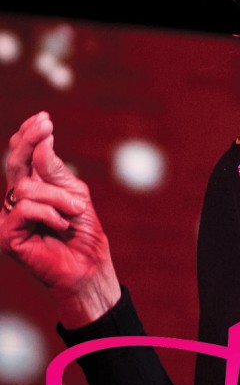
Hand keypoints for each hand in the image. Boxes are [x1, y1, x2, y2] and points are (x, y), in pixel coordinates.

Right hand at [3, 112, 119, 326]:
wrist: (88, 266)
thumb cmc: (83, 231)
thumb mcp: (74, 193)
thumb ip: (54, 171)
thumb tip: (42, 142)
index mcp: (32, 188)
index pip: (23, 157)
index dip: (29, 136)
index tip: (44, 118)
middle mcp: (15, 200)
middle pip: (14, 164)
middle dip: (28, 142)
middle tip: (45, 126)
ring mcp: (9, 217)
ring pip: (28, 189)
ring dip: (60, 198)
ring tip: (75, 213)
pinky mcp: (7, 235)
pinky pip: (26, 209)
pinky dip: (51, 214)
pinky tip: (62, 226)